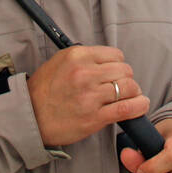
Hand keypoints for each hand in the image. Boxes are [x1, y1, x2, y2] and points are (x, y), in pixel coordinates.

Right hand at [26, 45, 149, 146]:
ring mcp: (90, 96)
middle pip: (125, 71)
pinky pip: (126, 108)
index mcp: (78, 56)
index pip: (116, 55)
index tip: (116, 73)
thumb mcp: (60, 61)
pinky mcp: (94, 117)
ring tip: (131, 96)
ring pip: (129, 88)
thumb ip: (84, 57)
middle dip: (127, 79)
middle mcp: (85, 74)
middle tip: (122, 86)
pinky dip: (138, 106)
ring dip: (133, 93)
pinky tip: (141, 105)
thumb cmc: (44, 89)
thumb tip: (109, 61)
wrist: (30, 116)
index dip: (119, 65)